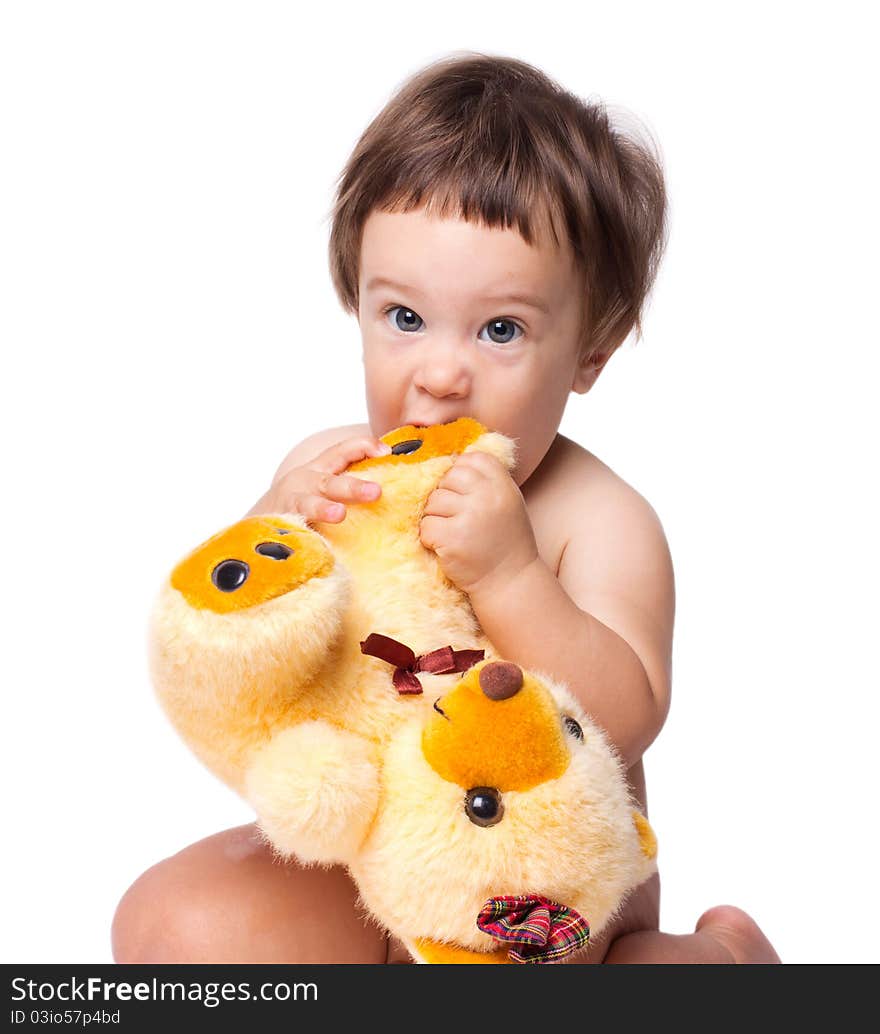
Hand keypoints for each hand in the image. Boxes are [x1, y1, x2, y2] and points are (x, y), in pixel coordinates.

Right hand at [250, 435, 390, 523]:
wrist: (260, 521)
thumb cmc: (303, 502)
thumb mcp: (325, 486)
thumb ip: (349, 483)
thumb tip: (388, 487)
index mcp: (319, 469)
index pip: (343, 451)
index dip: (364, 447)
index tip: (386, 452)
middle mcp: (304, 482)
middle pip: (330, 482)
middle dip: (353, 487)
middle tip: (376, 492)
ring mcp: (290, 504)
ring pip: (307, 504)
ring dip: (323, 508)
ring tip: (338, 514)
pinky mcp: (279, 525)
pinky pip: (291, 531)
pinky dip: (301, 537)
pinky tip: (311, 545)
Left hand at [419, 451, 538, 595]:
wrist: (510, 581)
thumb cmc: (504, 541)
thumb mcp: (507, 502)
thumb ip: (486, 481)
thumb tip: (452, 459)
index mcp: (503, 485)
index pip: (472, 459)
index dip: (461, 474)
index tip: (465, 495)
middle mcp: (488, 497)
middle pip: (447, 478)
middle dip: (445, 496)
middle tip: (456, 518)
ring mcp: (470, 517)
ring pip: (432, 502)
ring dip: (436, 518)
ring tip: (453, 534)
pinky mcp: (452, 538)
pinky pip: (426, 526)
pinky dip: (430, 538)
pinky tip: (446, 547)